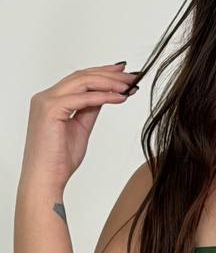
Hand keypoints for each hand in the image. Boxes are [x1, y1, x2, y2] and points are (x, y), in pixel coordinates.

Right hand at [18, 61, 140, 194]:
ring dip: (110, 82)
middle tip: (132, 76)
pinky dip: (104, 96)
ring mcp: (46, 102)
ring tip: (130, 85)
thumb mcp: (80, 128)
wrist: (46, 179)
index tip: (123, 73)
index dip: (102, 73)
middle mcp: (45, 97)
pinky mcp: (51, 110)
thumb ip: (90, 110)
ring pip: (83, 82)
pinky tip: (121, 97)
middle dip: (109, 74)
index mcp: (50, 100)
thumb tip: (105, 96)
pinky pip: (84, 98)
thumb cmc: (59, 160)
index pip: (78, 79)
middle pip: (81, 76)